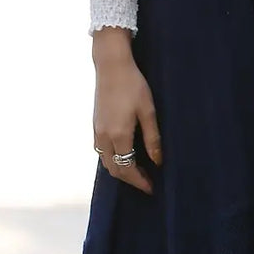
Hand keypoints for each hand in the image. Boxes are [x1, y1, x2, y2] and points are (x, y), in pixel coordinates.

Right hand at [92, 48, 161, 194]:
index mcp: (118, 135)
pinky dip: (113, 160)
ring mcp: (96, 131)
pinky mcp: (95, 125)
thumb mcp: (148, 111)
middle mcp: (103, 137)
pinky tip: (125, 156)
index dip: (140, 181)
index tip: (152, 188)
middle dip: (130, 180)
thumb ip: (152, 138)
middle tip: (147, 182)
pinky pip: (102, 151)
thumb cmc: (133, 85)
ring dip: (120, 170)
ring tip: (138, 171)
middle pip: (114, 169)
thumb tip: (158, 161)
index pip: (127, 168)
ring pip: (106, 162)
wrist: (111, 65)